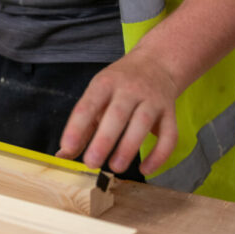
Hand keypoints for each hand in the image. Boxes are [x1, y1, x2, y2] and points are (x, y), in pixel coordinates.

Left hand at [56, 49, 180, 175]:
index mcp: (104, 84)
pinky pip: (170, 135)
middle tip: (91, 163)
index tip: (67, 148)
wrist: (157, 63)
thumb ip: (81, 126)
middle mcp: (129, 89)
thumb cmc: (118, 86)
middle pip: (117, 114)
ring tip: (115, 167)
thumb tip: (63, 155)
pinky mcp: (170, 111)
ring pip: (143, 123)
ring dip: (129, 148)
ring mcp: (152, 99)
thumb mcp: (96, 96)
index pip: (87, 105)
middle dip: (103, 141)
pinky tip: (146, 170)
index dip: (76, 127)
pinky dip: (159, 155)